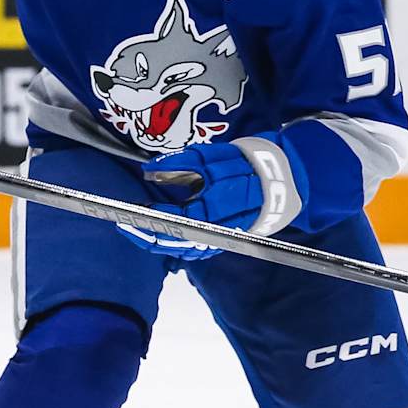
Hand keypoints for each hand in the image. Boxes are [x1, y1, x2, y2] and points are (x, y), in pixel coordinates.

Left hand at [119, 141, 264, 260]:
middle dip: (147, 236)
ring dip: (159, 243)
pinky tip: (163, 238)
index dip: (149, 217)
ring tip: (138, 233)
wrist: (282, 180)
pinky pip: (196, 250)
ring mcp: (222, 238)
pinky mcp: (225, 240)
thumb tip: (149, 172)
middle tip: (126, 227)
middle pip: (175, 241)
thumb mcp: (211, 157)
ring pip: (184, 250)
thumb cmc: (246, 164)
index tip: (131, 209)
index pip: (173, 218)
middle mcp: (218, 228)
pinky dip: (177, 245)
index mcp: (215, 207)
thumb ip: (179, 163)